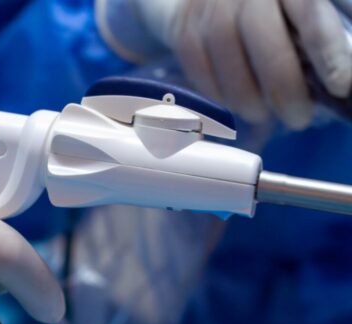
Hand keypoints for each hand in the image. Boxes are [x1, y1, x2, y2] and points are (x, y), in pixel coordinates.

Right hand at [135, 0, 351, 127]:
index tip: (339, 84)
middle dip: (282, 84)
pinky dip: (214, 88)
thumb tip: (334, 79)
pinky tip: (232, 102)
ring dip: (244, 93)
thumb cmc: (268, 10)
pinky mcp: (183, 22)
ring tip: (261, 114)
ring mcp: (208, 3)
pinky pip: (194, 57)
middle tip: (297, 117)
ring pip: (223, 47)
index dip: (326, 49)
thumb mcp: (296, 11)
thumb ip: (313, 32)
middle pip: (261, 34)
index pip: (309, 12)